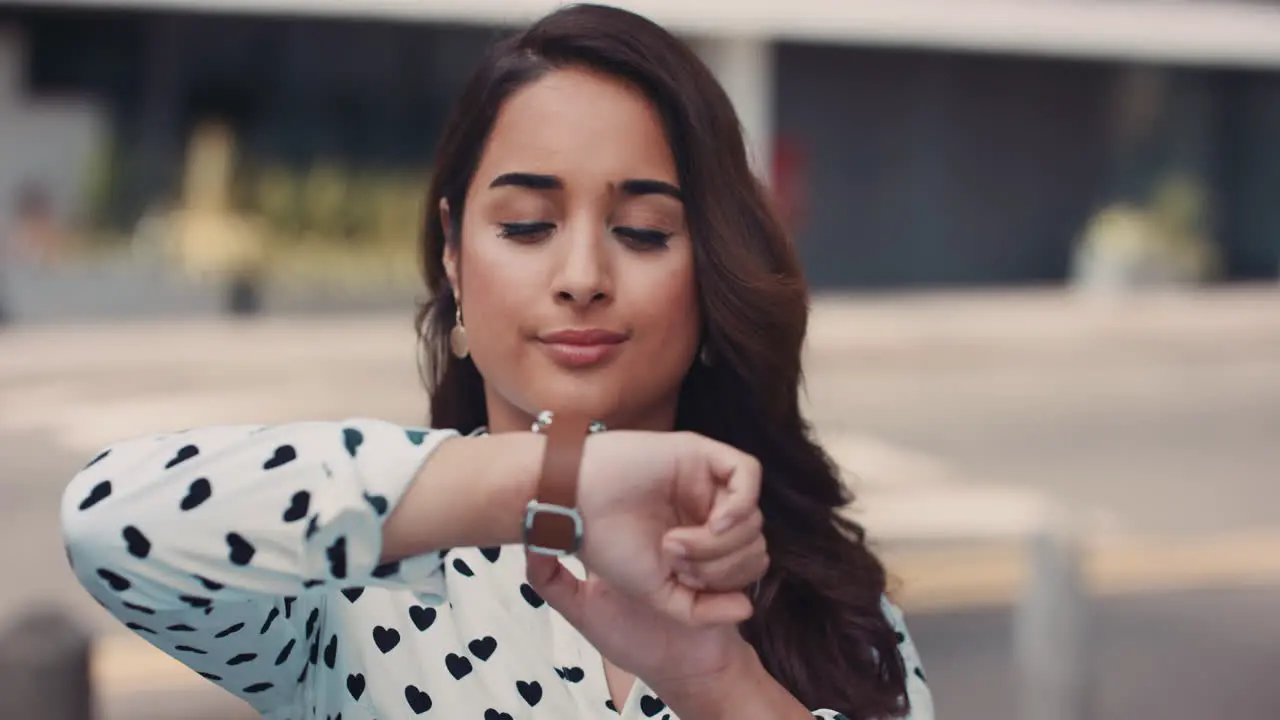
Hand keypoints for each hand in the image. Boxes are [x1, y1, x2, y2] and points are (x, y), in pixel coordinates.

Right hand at [575, 430, 767, 623]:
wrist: (573, 504)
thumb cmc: (608, 545)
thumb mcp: (658, 593)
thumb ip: (702, 610)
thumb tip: (747, 609)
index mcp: (702, 540)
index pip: (745, 565)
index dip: (725, 581)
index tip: (681, 579)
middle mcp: (708, 509)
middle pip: (753, 544)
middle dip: (722, 566)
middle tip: (676, 561)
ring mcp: (706, 481)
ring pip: (752, 518)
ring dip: (718, 543)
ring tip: (674, 543)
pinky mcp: (701, 453)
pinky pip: (748, 474)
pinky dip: (740, 506)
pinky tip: (714, 523)